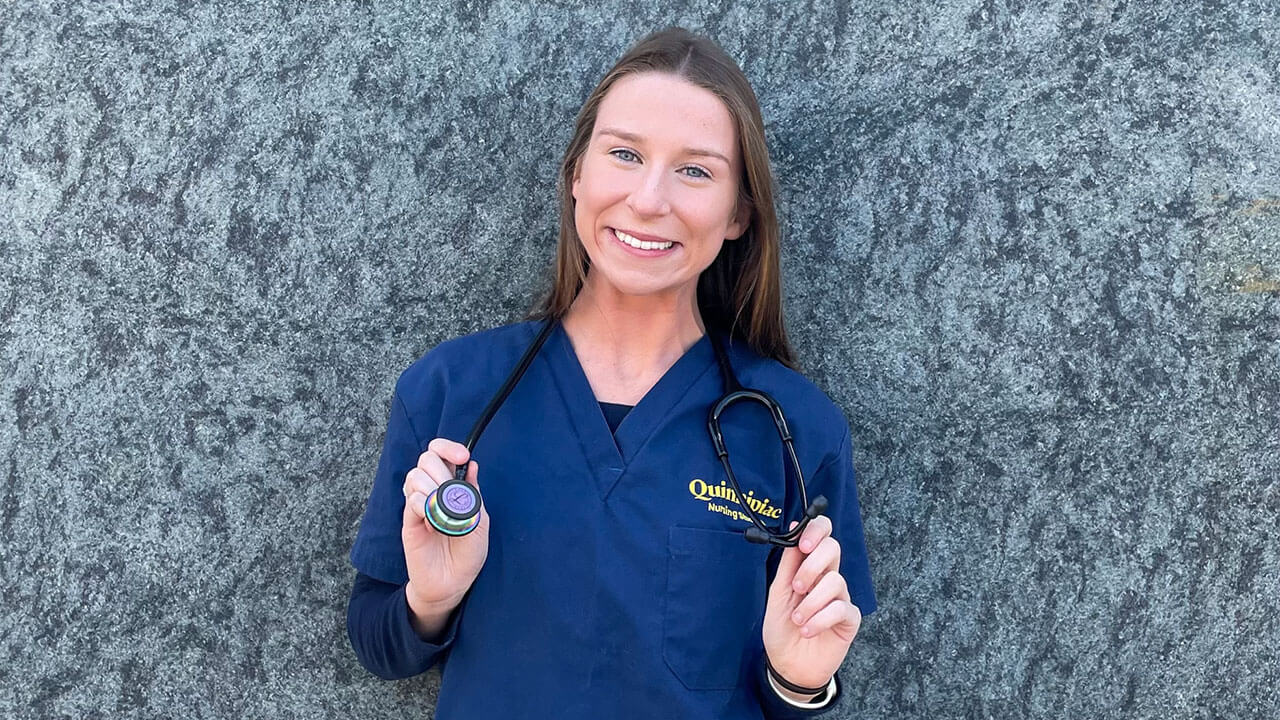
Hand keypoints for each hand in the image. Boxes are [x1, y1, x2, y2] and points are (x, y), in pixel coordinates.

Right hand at [400, 438, 489, 635]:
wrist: (453, 583)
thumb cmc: (468, 553)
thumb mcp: (479, 520)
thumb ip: (473, 492)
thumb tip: (472, 465)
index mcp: (451, 487)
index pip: (440, 452)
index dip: (448, 448)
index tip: (462, 457)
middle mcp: (432, 491)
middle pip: (426, 458)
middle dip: (441, 470)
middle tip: (451, 493)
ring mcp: (418, 506)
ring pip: (415, 476)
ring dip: (432, 488)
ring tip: (444, 511)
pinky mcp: (409, 522)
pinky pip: (411, 500)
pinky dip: (423, 504)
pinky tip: (432, 520)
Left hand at [761, 516, 861, 692]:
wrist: (787, 665)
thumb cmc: (782, 628)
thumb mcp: (778, 593)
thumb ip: (788, 563)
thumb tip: (794, 528)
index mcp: (811, 568)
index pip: (823, 535)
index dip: (817, 530)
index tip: (803, 543)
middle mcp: (828, 579)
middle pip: (833, 548)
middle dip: (812, 565)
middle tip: (796, 587)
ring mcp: (841, 598)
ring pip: (835, 581)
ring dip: (810, 602)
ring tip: (797, 619)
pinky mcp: (850, 620)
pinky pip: (841, 609)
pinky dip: (820, 619)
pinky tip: (807, 630)